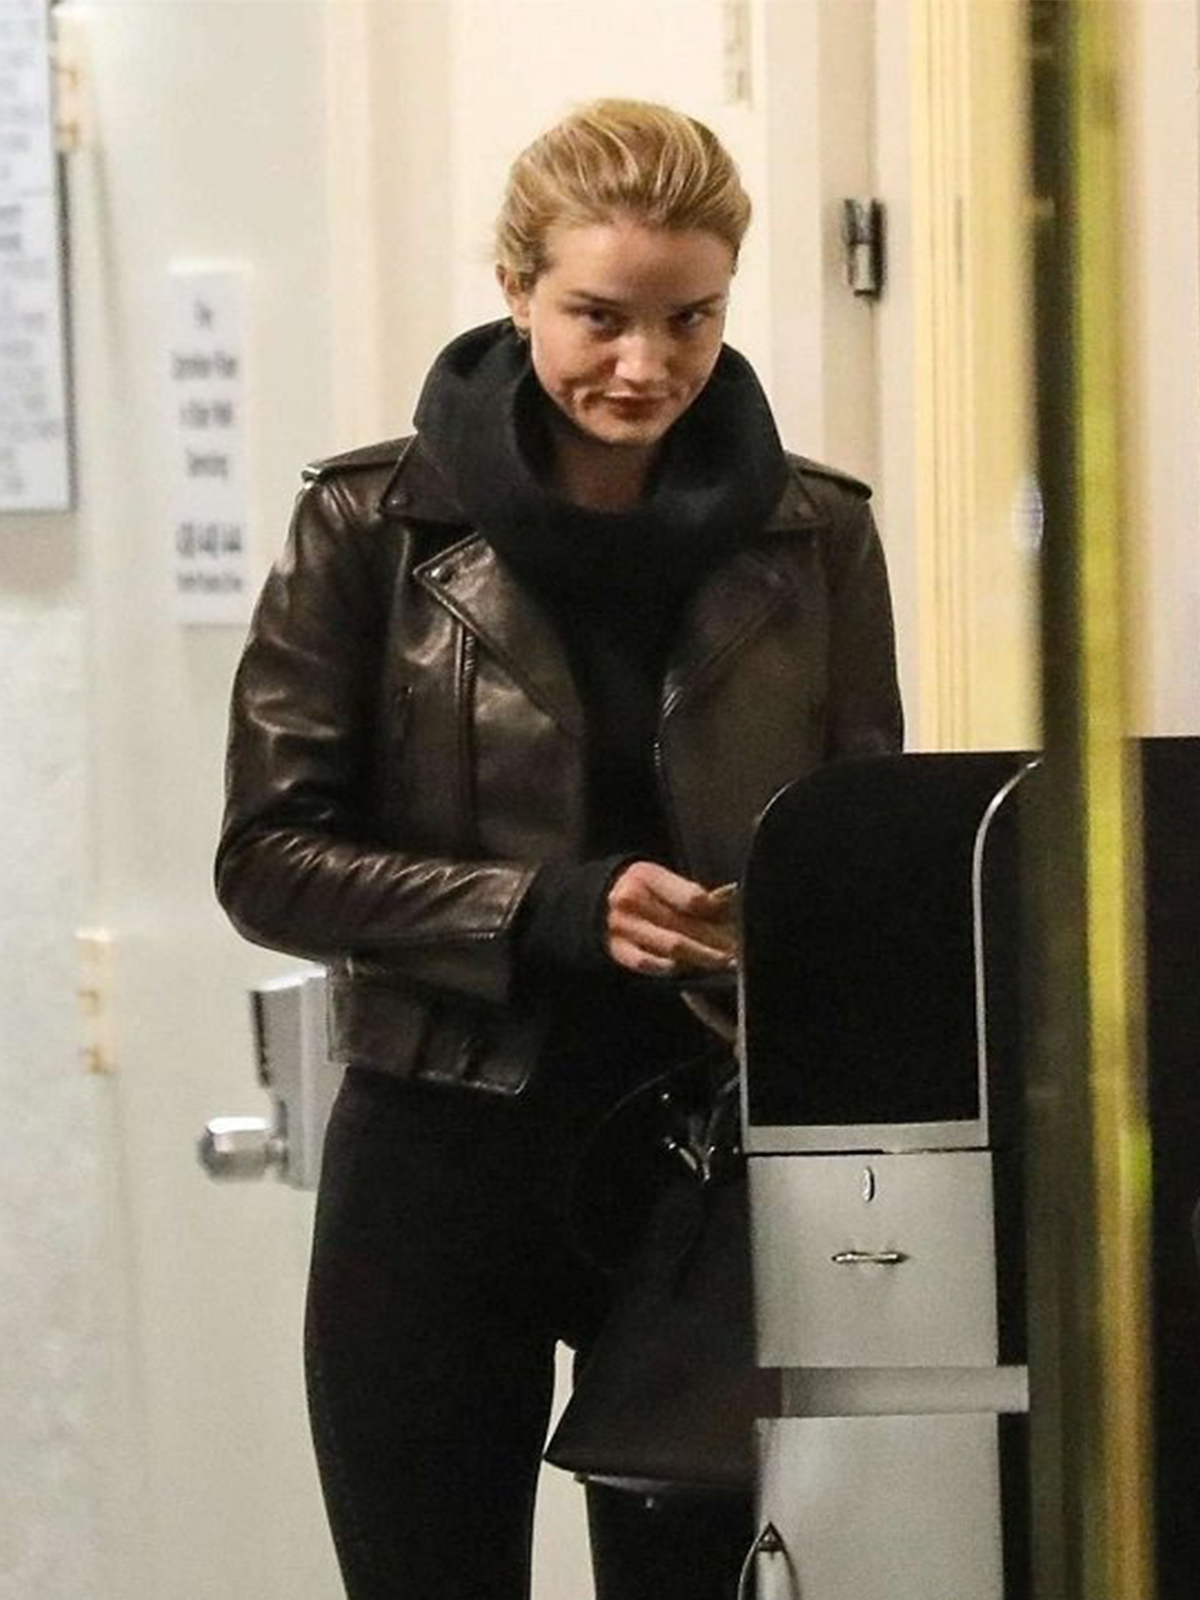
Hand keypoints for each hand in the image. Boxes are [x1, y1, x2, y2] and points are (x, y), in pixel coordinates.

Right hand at [604, 861, 737, 976]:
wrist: (589, 900)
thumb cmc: (634, 888)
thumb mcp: (657, 878)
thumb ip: (688, 891)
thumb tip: (729, 899)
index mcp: (645, 876)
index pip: (691, 898)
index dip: (719, 911)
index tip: (740, 920)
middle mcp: (631, 901)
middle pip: (686, 926)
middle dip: (717, 940)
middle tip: (741, 949)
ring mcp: (622, 928)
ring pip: (672, 947)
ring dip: (703, 957)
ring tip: (725, 962)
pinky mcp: (616, 950)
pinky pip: (648, 963)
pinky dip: (670, 967)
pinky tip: (690, 970)